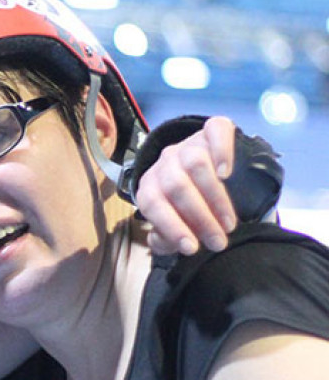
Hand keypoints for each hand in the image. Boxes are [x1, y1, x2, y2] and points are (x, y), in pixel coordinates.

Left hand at [134, 116, 238, 255]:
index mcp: (149, 185)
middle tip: (219, 241)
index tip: (192, 248)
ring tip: (229, 222)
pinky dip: (222, 150)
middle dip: (200, 218)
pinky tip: (227, 173)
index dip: (170, 226)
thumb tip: (165, 242)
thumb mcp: (174, 222)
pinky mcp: (211, 131)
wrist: (207, 166)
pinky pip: (215, 131)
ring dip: (215, 197)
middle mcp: (165, 162)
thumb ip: (165, 237)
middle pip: (176, 186)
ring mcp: (187, 144)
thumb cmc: (187, 202)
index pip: (151, 203)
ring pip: (195, 164)